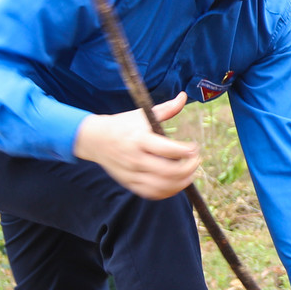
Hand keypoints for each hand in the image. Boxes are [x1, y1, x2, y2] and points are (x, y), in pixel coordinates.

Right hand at [73, 94, 199, 199]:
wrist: (94, 139)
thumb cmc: (123, 125)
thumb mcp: (142, 114)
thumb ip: (166, 109)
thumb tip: (183, 96)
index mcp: (139, 139)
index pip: (168, 150)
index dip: (186, 151)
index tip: (194, 147)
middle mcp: (135, 158)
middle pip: (168, 171)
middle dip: (189, 168)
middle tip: (196, 160)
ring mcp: (131, 173)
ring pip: (162, 185)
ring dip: (181, 182)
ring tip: (190, 174)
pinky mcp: (128, 183)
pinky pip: (151, 193)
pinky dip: (167, 191)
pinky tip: (176, 183)